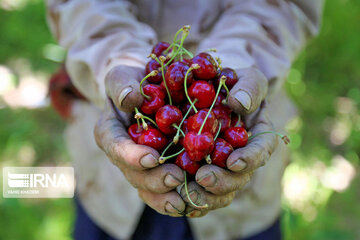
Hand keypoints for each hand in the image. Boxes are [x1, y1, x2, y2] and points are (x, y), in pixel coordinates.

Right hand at [94, 65, 185, 215]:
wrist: (145, 92)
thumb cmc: (131, 82)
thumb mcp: (123, 76)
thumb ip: (122, 84)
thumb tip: (132, 98)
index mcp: (110, 133)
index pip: (116, 147)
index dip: (132, 156)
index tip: (152, 157)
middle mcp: (124, 155)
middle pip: (134, 175)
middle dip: (154, 180)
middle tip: (176, 178)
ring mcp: (140, 166)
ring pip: (149, 189)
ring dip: (166, 197)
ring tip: (185, 201)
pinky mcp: (158, 170)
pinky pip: (164, 190)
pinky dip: (178, 198)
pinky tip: (194, 202)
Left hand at [180, 68, 277, 216]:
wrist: (212, 90)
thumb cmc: (234, 83)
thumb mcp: (247, 78)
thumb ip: (249, 87)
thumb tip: (239, 103)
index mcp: (257, 136)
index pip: (261, 150)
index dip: (250, 159)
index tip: (234, 161)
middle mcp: (241, 157)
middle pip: (238, 178)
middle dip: (222, 181)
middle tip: (203, 177)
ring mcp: (221, 168)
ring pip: (219, 191)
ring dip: (204, 195)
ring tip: (185, 192)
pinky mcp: (200, 172)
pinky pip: (198, 192)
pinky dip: (188, 198)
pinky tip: (175, 199)